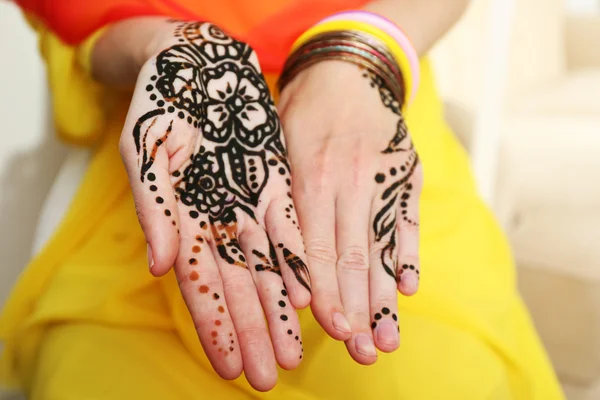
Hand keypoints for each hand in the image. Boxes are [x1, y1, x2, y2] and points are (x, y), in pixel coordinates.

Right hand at [119, 21, 310, 390]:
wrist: (199, 65)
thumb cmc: (161, 105)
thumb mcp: (145, 148)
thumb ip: (153, 206)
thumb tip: (160, 265)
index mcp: (182, 220)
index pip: (200, 285)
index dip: (216, 326)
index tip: (231, 367)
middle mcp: (218, 222)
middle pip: (239, 287)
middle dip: (254, 332)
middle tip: (269, 376)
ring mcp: (249, 206)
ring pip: (269, 267)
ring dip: (281, 309)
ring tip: (295, 351)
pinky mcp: (276, 184)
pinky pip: (290, 229)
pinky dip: (300, 262)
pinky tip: (311, 295)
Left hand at [278, 61, 422, 363]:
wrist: (346, 71)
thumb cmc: (300, 114)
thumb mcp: (276, 146)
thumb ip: (279, 200)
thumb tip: (283, 266)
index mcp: (310, 175)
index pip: (318, 245)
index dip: (326, 289)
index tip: (332, 327)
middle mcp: (349, 180)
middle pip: (353, 254)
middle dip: (357, 307)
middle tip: (363, 351)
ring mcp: (383, 177)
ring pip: (382, 245)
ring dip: (385, 295)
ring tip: (388, 338)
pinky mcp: (406, 173)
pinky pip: (408, 219)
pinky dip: (409, 255)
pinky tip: (408, 289)